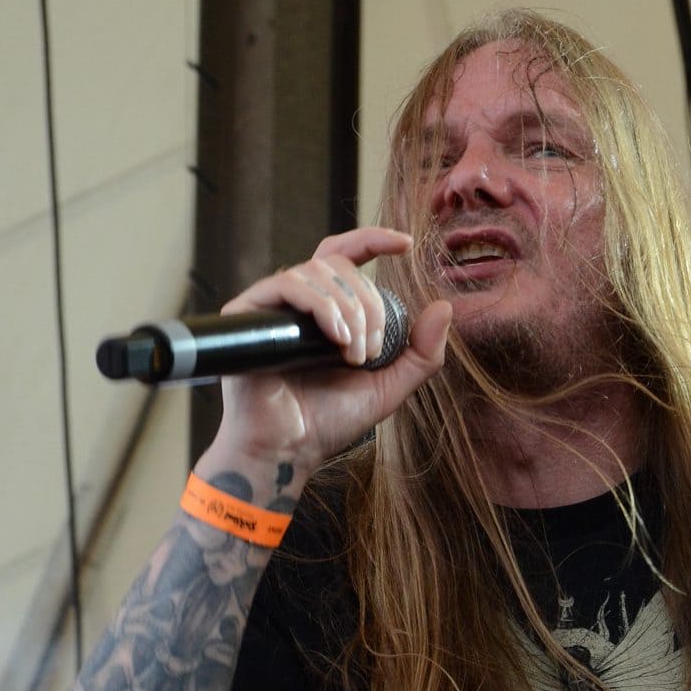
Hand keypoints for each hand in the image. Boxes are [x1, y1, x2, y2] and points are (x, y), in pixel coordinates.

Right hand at [216, 225, 452, 470]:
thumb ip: (420, 354)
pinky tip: (335, 338)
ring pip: (317, 271)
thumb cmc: (329, 421)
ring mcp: (271, 305)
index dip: (374, 240)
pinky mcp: (246, 313)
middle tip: (369, 352)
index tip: (405, 244)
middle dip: (368, 306)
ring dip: (348, 310)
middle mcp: (298, 302)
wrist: (289, 450)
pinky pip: (287, 284)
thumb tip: (444, 307)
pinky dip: (320, 305)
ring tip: (352, 354)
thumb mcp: (388, 387)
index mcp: (328, 310)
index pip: (346, 257)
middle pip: (341, 266)